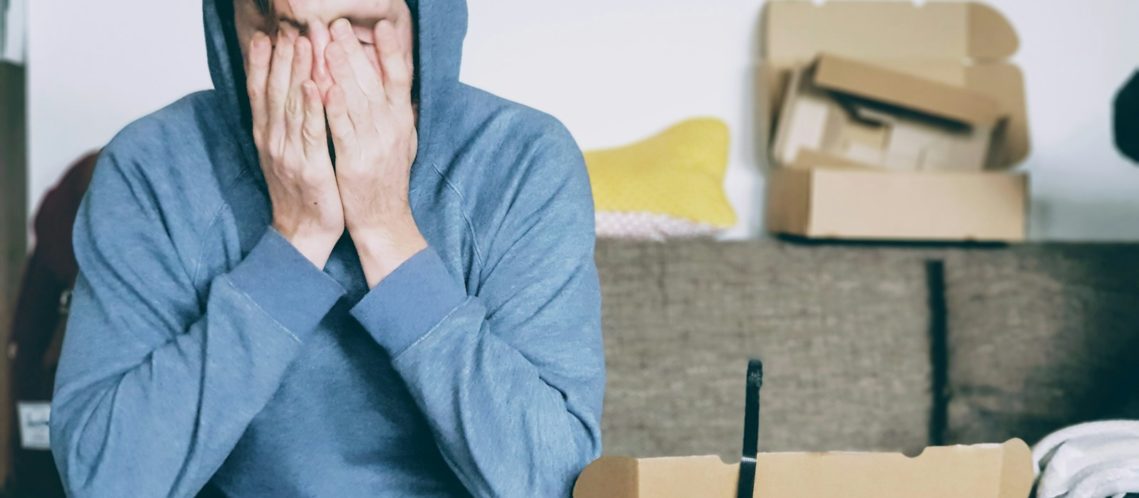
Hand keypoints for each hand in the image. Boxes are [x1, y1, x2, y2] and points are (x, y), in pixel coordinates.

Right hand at [247, 30, 343, 268]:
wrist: (303, 233)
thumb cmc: (301, 192)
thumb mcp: (285, 153)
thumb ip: (284, 124)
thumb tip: (286, 93)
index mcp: (267, 136)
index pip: (260, 91)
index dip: (262, 62)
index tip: (266, 34)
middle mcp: (273, 140)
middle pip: (274, 90)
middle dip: (282, 56)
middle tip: (289, 26)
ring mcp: (289, 153)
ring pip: (291, 104)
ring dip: (297, 71)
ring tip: (302, 41)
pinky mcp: (310, 167)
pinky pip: (311, 132)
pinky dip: (311, 107)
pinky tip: (314, 85)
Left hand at [324, 18, 425, 286]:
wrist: (384, 221)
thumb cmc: (386, 180)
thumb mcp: (401, 140)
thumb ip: (396, 111)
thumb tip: (396, 82)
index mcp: (401, 120)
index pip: (400, 77)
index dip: (391, 50)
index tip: (383, 25)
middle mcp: (392, 128)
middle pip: (373, 81)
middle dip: (353, 50)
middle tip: (336, 23)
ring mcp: (375, 144)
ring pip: (356, 100)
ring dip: (341, 70)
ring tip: (326, 42)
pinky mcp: (355, 161)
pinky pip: (343, 130)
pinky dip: (334, 108)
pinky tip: (324, 87)